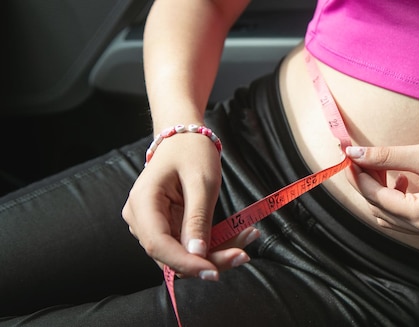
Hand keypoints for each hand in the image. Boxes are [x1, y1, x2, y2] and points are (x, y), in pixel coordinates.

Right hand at [122, 134, 259, 279]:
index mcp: (142, 203)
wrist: (185, 137)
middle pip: (171, 256)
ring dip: (217, 253)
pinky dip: (215, 244)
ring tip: (248, 236)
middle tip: (244, 253)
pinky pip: (190, 245)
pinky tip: (239, 234)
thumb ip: (197, 218)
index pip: (158, 245)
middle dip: (209, 260)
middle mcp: (141, 220)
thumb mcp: (201, 182)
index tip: (214, 272)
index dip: (186, 263)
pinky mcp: (168, 228)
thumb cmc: (192, 151)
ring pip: (183, 255)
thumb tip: (197, 255)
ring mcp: (153, 226)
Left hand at [345, 136, 418, 238]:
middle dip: (366, 185)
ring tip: (379, 166)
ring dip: (380, 193)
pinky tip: (401, 178)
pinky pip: (406, 218)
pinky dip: (396, 199)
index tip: (347, 155)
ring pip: (391, 217)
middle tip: (358, 158)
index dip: (358, 176)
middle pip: (380, 210)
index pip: (376, 198)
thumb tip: (353, 154)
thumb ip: (387, 156)